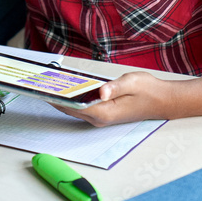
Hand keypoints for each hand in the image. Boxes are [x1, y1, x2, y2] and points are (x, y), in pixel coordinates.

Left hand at [52, 72, 172, 126]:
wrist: (162, 100)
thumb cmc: (148, 91)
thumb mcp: (132, 83)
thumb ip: (114, 87)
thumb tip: (100, 90)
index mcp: (104, 112)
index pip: (73, 106)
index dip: (56, 97)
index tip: (42, 89)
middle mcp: (99, 118)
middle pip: (69, 108)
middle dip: (54, 96)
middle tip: (38, 82)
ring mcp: (100, 117)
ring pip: (74, 108)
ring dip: (61, 97)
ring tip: (47, 82)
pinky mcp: (102, 113)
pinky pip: (81, 106)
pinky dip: (71, 97)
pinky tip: (65, 86)